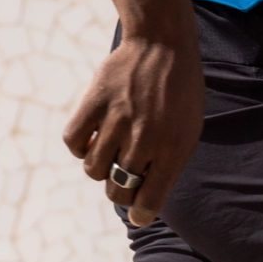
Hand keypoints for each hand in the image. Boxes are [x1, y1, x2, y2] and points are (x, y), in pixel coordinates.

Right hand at [62, 30, 203, 226]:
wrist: (162, 45)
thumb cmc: (179, 95)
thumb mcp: (188, 132)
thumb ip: (169, 166)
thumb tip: (144, 202)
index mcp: (172, 149)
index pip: (149, 200)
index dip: (141, 214)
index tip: (138, 216)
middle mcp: (145, 138)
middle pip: (118, 190)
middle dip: (120, 193)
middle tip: (123, 180)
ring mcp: (117, 118)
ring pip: (94, 170)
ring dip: (100, 170)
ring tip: (110, 155)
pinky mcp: (94, 100)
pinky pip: (73, 141)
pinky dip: (79, 147)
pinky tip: (92, 139)